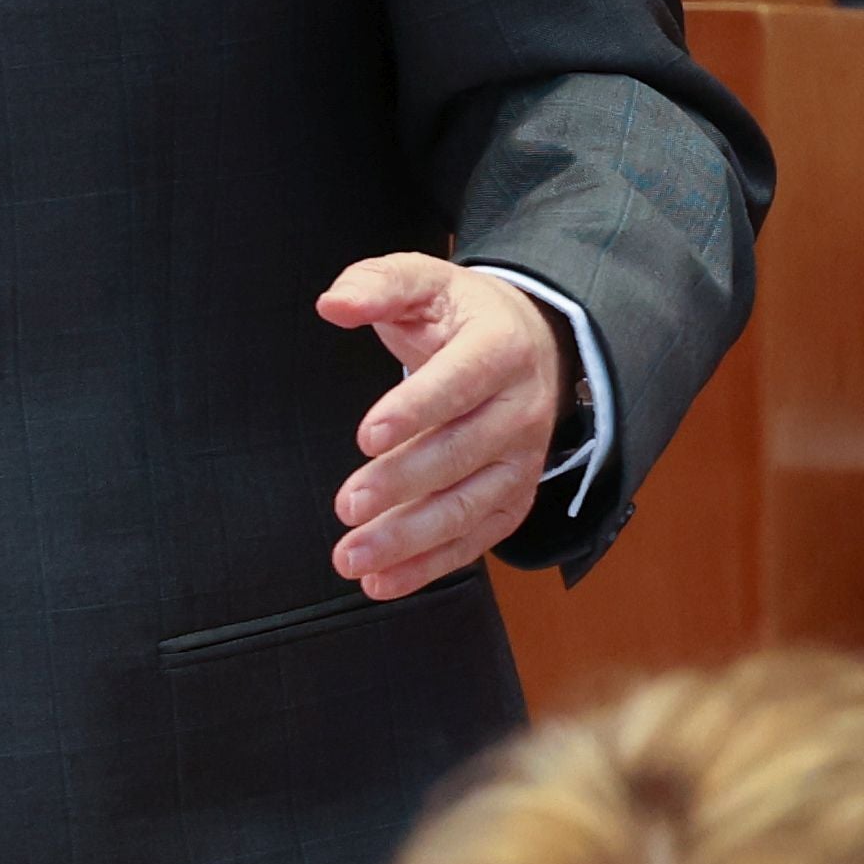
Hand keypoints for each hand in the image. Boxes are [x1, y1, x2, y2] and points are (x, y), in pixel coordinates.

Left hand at [315, 254, 563, 598]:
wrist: (530, 343)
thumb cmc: (459, 315)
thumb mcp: (421, 282)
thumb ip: (376, 285)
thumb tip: (333, 304)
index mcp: (500, 347)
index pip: (459, 382)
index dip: (415, 410)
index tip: (367, 436)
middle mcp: (521, 408)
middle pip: (461, 453)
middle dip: (402, 484)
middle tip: (347, 505)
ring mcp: (522, 459)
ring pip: (469, 507)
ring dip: (410, 540)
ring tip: (353, 557)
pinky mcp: (514, 498)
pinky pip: (475, 539)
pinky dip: (430, 567)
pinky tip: (383, 581)